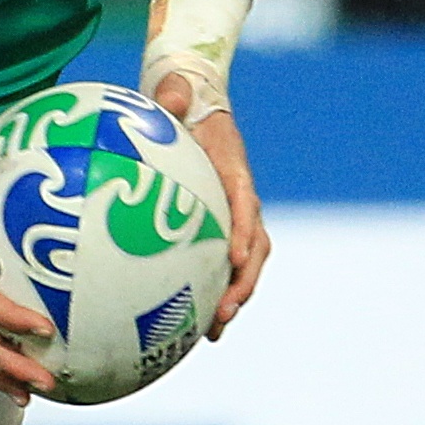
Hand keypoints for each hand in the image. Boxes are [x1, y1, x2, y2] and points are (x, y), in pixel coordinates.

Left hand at [161, 77, 268, 335]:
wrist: (197, 108)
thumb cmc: (184, 102)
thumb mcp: (176, 92)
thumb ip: (173, 94)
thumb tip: (169, 94)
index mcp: (234, 171)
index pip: (246, 203)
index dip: (244, 229)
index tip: (236, 255)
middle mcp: (242, 201)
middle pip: (255, 248)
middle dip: (243, 282)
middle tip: (224, 312)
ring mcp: (235, 220)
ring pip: (245, 266)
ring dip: (234, 298)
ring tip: (213, 332)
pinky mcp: (220, 233)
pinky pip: (223, 268)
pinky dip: (214, 296)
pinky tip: (191, 329)